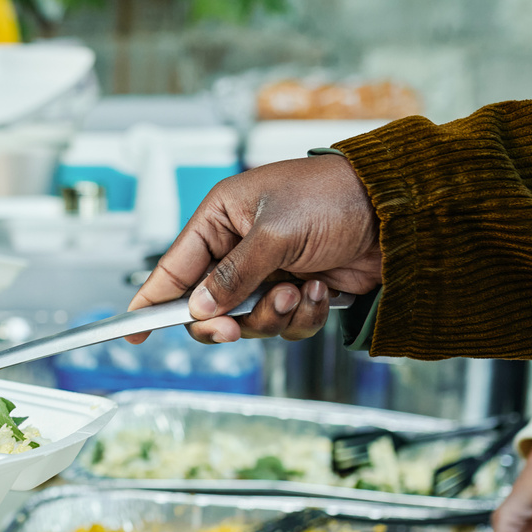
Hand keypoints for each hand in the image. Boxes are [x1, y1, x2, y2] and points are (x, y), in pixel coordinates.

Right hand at [126, 155, 382, 344]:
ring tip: (300, 292)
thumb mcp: (275, 233)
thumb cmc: (335, 197)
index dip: (150, 301)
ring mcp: (271, 272)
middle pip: (207, 306)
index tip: (131, 334)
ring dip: (273, 316)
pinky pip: (285, 325)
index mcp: (222, 218)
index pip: (174, 267)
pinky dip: (304, 316)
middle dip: (224, 320)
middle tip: (234, 329)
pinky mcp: (301, 291)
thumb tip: (199, 309)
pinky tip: (323, 290)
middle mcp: (241, 247)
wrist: (401, 209)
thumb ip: (232, 276)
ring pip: (247, 321)